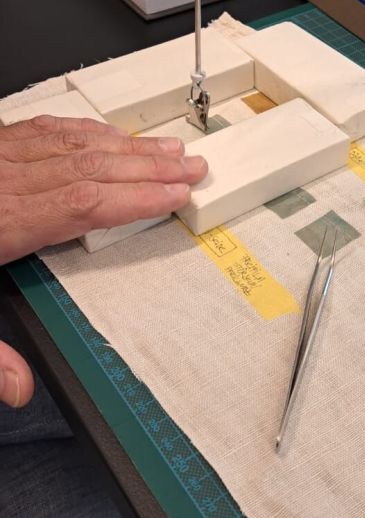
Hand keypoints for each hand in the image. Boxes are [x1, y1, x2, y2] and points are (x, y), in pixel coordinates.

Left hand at [0, 114, 207, 406]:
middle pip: (88, 165)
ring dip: (123, 145)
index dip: (134, 197)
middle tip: (192, 165)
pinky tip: (100, 133)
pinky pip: (42, 130)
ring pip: (70, 142)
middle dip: (146, 165)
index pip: (81, 202)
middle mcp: (0, 182)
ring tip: (165, 147)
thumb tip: (18, 387)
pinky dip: (81, 130)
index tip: (176, 193)